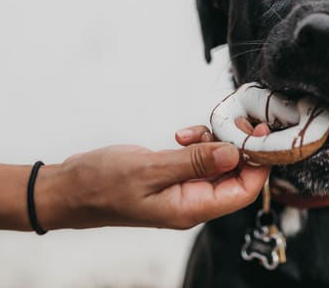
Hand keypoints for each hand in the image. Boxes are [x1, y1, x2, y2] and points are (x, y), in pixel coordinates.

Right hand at [36, 121, 269, 229]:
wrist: (68, 189)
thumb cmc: (101, 184)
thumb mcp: (150, 169)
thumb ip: (195, 161)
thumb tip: (235, 153)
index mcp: (190, 209)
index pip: (244, 191)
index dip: (258, 164)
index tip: (260, 134)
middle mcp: (191, 202)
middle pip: (236, 176)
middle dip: (239, 147)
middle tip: (233, 120)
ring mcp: (182, 189)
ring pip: (218, 163)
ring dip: (215, 142)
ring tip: (196, 129)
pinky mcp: (172, 176)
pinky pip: (199, 159)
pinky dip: (197, 142)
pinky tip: (181, 135)